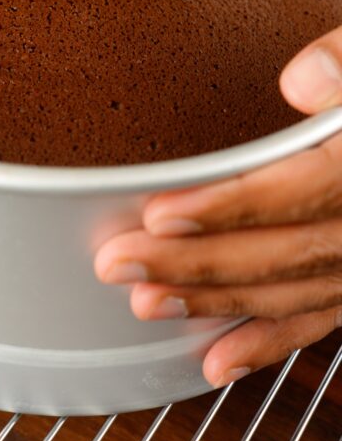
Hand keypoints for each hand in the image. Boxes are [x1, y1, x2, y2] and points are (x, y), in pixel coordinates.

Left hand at [94, 27, 341, 388]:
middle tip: (121, 263)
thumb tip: (300, 81)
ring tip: (149, 303)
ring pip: (294, 292)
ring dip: (219, 305)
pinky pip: (320, 317)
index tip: (161, 213)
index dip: (231, 207)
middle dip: (198, 264)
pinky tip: (217, 359)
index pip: (301, 192)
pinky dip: (268, 342)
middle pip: (285, 252)